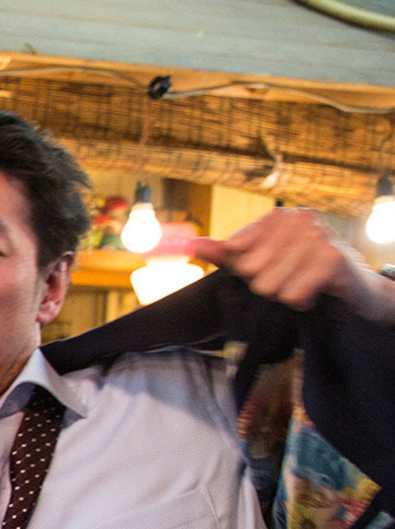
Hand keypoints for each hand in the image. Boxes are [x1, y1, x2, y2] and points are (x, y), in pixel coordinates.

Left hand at [187, 209, 393, 322]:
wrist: (345, 279)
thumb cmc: (297, 266)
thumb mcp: (259, 259)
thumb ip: (226, 252)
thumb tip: (195, 244)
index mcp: (278, 215)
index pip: (237, 248)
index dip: (244, 268)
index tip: (258, 270)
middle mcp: (299, 218)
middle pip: (251, 268)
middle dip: (263, 282)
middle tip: (284, 279)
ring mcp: (319, 235)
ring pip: (269, 283)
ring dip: (282, 293)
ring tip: (299, 285)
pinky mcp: (333, 258)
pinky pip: (292, 293)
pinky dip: (297, 300)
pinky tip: (310, 294)